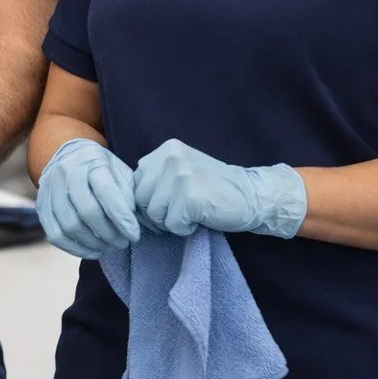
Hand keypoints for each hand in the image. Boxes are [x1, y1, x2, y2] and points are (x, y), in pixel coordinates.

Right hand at [35, 138, 139, 259]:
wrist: (68, 154)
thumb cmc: (101, 167)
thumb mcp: (119, 171)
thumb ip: (128, 194)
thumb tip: (133, 222)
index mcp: (91, 162)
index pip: (107, 194)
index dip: (123, 219)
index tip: (135, 235)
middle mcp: (67, 173)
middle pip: (87, 211)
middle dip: (109, 234)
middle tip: (123, 243)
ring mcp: (50, 189)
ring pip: (69, 226)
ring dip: (92, 243)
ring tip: (108, 247)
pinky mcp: (42, 205)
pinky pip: (55, 234)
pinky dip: (74, 249)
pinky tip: (92, 251)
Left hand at [133, 139, 306, 237]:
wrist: (252, 196)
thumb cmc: (213, 190)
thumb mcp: (180, 172)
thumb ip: (155, 179)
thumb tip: (125, 204)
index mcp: (165, 149)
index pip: (135, 183)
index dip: (148, 201)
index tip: (168, 206)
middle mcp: (170, 157)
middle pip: (141, 199)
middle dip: (157, 214)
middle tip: (181, 213)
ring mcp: (180, 175)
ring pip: (154, 214)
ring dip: (171, 222)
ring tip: (192, 213)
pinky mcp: (190, 196)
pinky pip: (172, 225)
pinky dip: (185, 229)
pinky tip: (200, 218)